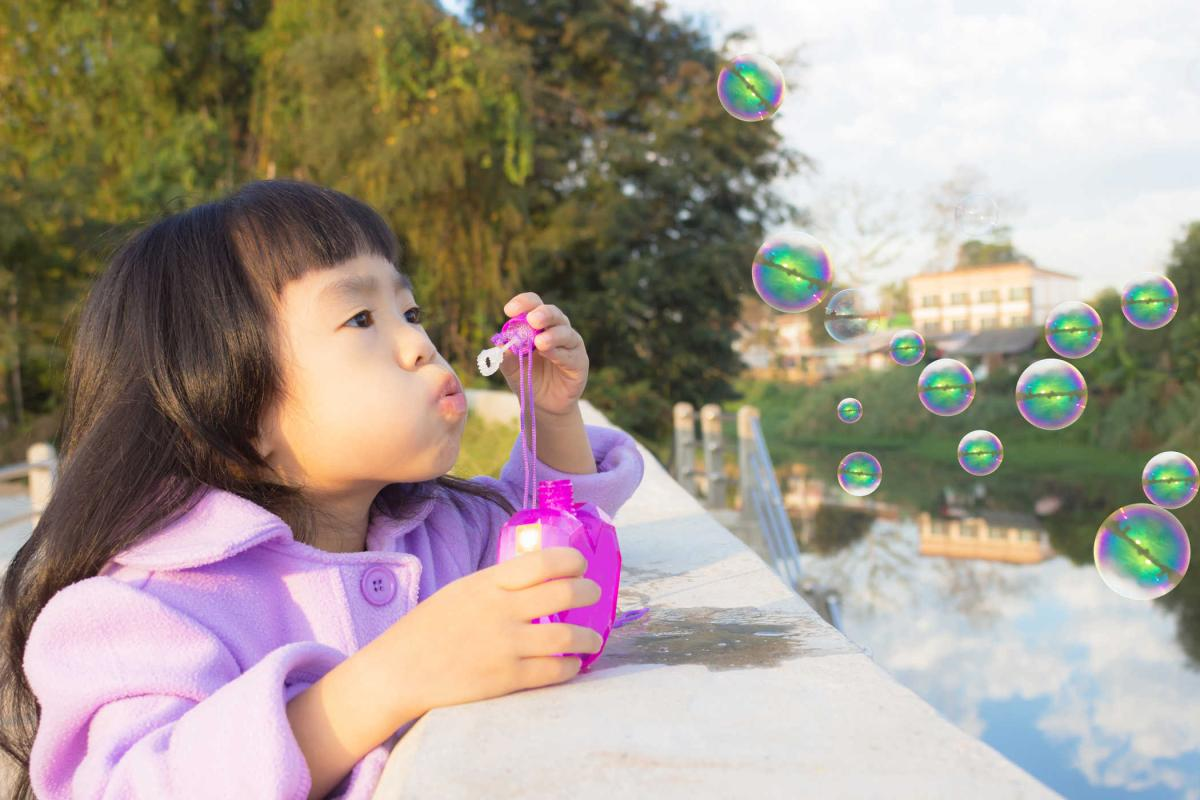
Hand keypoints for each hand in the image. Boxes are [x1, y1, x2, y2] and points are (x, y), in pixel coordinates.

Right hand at [379, 547, 603, 716]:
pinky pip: (554, 671)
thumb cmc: (426, 631)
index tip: (580, 566)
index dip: (571, 561)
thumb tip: (535, 579)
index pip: (543, 562)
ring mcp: (505, 644)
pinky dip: (570, 667)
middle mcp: (500, 609)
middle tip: (594, 596)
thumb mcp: (459, 593)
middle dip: (589, 592)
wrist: (396, 673)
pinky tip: (571, 666)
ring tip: (592, 640)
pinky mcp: (506, 678)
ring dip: (588, 637)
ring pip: (567, 635)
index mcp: (487, 583)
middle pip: (564, 592)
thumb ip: (496, 586)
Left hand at [498, 292, 588, 416]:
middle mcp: (557, 329)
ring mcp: (570, 345)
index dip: (523, 303)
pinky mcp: (580, 362)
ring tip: (539, 343)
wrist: (543, 405)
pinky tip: (548, 353)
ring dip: (552, 335)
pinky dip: (559, 353)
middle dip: (542, 314)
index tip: (509, 311)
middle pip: (553, 313)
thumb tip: (500, 343)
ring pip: (565, 333)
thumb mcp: (511, 368)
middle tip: (531, 320)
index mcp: (539, 324)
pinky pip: (571, 355)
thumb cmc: (528, 378)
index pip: (534, 305)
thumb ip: (506, 355)